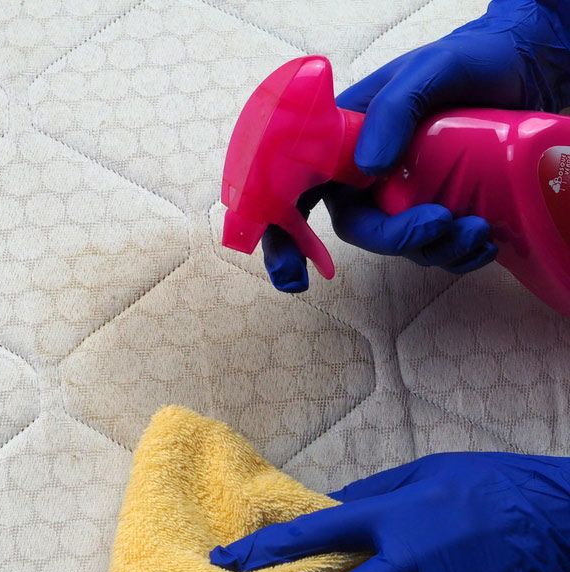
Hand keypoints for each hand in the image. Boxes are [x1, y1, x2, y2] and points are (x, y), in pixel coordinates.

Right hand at [263, 0, 569, 291]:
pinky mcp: (437, 209)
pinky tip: (482, 244)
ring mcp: (402, 195)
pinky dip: (459, 256)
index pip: (295, 192)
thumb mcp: (428, 70)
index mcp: (340, 142)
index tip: (294, 275)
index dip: (284, 238)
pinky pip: (436, 249)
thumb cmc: (467, 60)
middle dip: (393, 241)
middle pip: (358, 228)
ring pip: (400, 245)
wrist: (524, 68)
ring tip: (479, 229)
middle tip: (438, 225)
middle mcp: (363, 174)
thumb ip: (392, 109)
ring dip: (437, 250)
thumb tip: (367, 168)